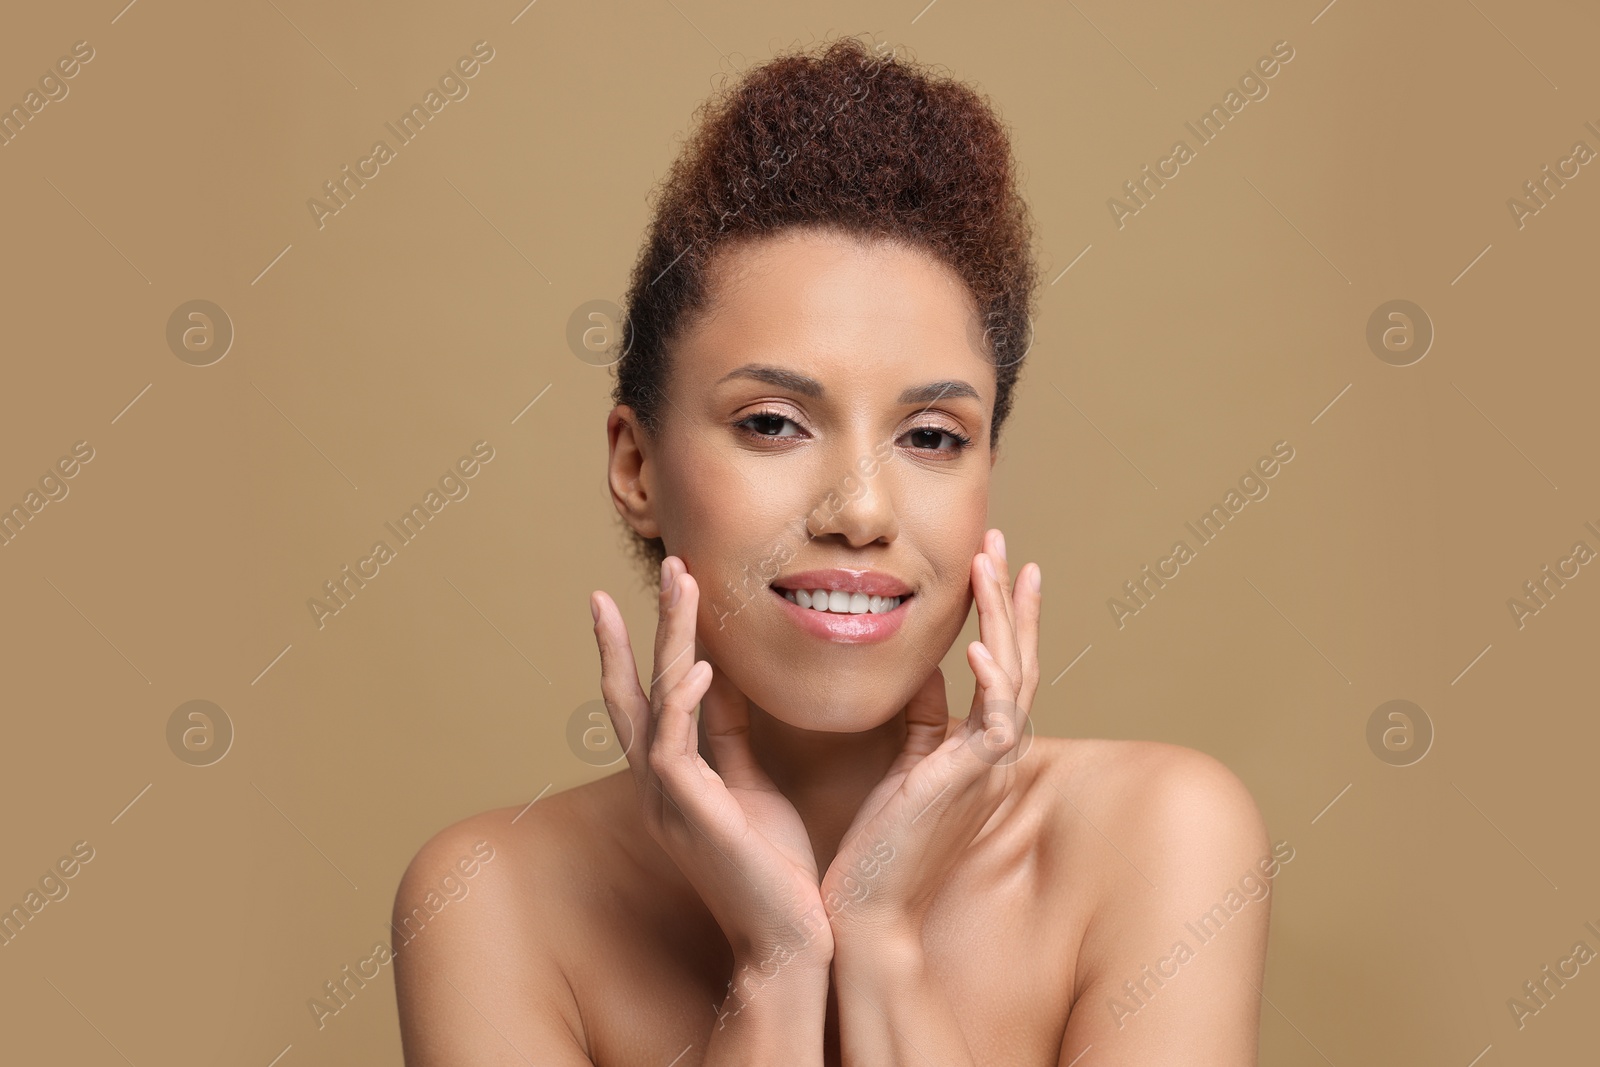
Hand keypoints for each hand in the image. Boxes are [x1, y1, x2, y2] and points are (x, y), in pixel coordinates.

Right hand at [590, 557, 833, 968]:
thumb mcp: (749, 788)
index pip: (644, 700)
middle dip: (638, 626)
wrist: (787, 940)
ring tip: (682, 581)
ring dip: (669, 638)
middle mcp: (657, 786)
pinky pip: (675, 746)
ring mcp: (666, 800)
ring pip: (654, 701)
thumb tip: (726, 684)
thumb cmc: (774, 871)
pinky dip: (684, 701)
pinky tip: (704, 665)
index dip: (632, 648)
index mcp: (672, 781)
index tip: (623, 598)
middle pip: (632, 690)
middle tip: (656, 566)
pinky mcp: (690, 813)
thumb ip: (730, 739)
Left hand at [818, 528, 1040, 943]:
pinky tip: (976, 647)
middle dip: (1010, 599)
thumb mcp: (903, 767)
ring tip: (994, 564)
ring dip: (1003, 618)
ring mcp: (984, 769)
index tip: (992, 565)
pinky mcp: (966, 784)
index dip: (999, 615)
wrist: (865, 912)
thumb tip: (924, 669)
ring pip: (1013, 677)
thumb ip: (919, 719)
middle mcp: (989, 755)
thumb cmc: (877, 849)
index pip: (998, 667)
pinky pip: (993, 724)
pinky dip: (989, 682)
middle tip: (1003, 543)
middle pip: (1017, 661)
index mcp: (973, 750)